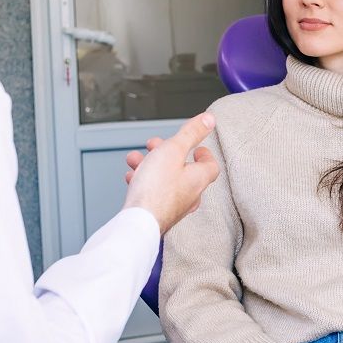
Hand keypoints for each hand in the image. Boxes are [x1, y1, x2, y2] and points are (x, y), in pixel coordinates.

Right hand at [122, 113, 219, 233]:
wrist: (138, 222)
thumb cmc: (155, 190)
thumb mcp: (173, 150)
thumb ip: (191, 133)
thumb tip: (209, 119)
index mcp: (198, 179)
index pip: (210, 165)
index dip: (204, 154)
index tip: (197, 147)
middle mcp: (190, 195)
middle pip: (184, 170)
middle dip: (167, 154)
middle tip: (156, 145)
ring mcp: (174, 207)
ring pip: (165, 181)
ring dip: (151, 166)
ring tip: (136, 159)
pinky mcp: (159, 214)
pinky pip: (154, 194)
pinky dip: (144, 182)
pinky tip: (132, 178)